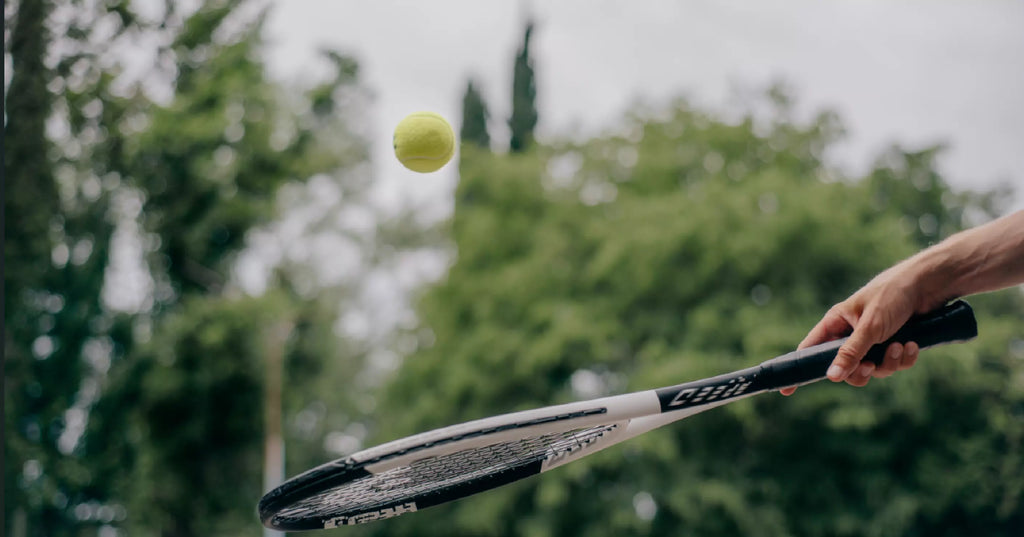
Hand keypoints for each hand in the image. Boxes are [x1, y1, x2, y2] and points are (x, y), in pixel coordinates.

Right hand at [779, 261, 931, 395]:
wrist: (928, 285)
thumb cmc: (891, 296)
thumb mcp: (868, 327)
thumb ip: (850, 353)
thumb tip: (831, 377)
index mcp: (836, 324)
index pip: (810, 351)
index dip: (801, 370)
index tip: (787, 391)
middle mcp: (851, 335)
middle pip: (845, 369)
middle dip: (860, 371)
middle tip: (870, 366)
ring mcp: (873, 342)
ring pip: (873, 369)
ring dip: (888, 362)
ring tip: (899, 345)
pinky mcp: (894, 345)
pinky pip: (894, 365)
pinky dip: (904, 358)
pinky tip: (912, 344)